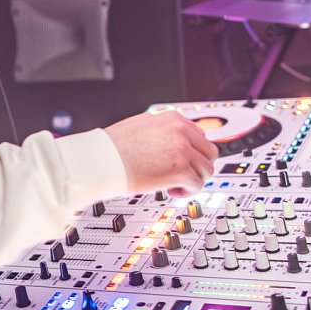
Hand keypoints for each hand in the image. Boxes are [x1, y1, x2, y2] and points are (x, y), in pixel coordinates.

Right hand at [103, 110, 218, 196]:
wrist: (101, 160)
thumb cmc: (112, 147)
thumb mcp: (140, 126)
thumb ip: (160, 131)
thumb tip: (170, 143)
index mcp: (172, 118)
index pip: (200, 134)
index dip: (193, 151)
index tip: (185, 161)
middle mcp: (180, 131)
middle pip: (210, 151)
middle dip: (198, 165)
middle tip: (183, 174)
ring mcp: (182, 150)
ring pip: (207, 169)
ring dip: (193, 179)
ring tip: (174, 184)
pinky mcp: (180, 170)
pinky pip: (198, 184)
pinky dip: (187, 191)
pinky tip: (170, 190)